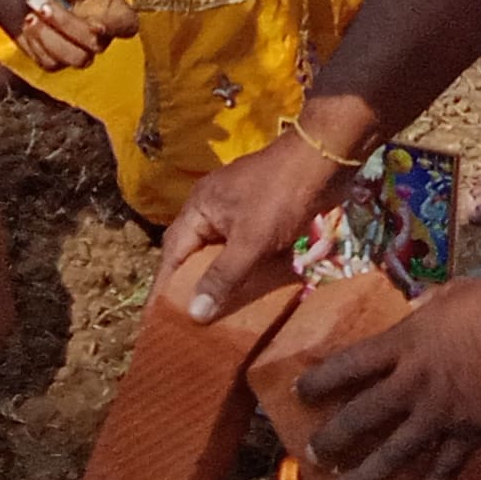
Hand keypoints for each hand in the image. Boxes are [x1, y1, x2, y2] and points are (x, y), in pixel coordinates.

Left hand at [0, 0, 137, 74]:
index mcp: (109, 5)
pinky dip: (38, 43)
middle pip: (98, 45)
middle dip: (69, 25)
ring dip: (52, 37)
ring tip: (32, 13)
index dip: (117, 28)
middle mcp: (97, 31)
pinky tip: (27, 23)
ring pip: (78, 59)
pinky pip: (52, 63)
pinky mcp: (52, 59)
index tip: (95, 21)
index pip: (129, 26)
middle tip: (45, 3)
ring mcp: (75, 47)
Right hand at [160, 131, 355, 320]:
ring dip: (217, 278)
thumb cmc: (281, 196)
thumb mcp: (251, 241)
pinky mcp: (260, 214)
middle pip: (193, 253)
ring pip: (219, 251)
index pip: (173, 254)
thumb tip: (193, 313)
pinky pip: (242, 247)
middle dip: (190, 285)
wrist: (323, 158)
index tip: (157, 318)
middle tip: (185, 321)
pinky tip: (246, 291)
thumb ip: (223, 276)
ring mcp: (237, 210)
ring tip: (212, 314)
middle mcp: (212, 207)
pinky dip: (241, 268)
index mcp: (199, 208)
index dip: (165, 286)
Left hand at [291, 277, 480, 479]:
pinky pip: (441, 473)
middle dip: (334, 437)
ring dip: (365, 475)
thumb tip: (416, 308)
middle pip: (362, 415)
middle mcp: (412, 384)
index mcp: (404, 344)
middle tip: (313, 454)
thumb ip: (426, 307)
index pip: (349, 364)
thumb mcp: (450, 293)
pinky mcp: (467, 436)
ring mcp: (438, 415)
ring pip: (392, 452)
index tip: (299, 393)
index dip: (321, 380)